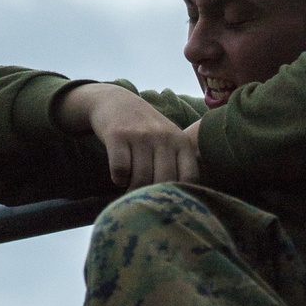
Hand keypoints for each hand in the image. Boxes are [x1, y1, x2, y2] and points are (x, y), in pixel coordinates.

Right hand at [55, 84, 199, 188]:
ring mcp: (141, 135)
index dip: (180, 195)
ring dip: (133, 191)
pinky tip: (119, 177)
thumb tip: (182, 203)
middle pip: (165, 181)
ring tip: (131, 191)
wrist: (115, 102)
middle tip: (145, 200)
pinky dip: (119, 179)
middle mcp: (164, 137)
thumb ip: (179, 166)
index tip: (168, 201)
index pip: (190, 178)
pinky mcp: (118, 135)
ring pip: (141, 179)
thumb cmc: (146, 132)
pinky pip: (121, 170)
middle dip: (154, 197)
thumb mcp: (169, 141)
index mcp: (181, 142)